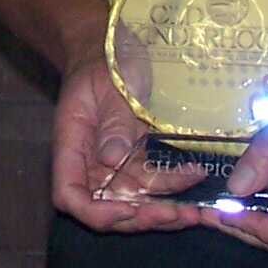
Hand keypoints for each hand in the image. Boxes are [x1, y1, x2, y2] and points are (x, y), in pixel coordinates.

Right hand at [49, 46, 209, 234]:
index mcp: (72, 146)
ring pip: (136, 202)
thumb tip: (112, 157)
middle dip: (141, 218)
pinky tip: (198, 181)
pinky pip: (155, 183)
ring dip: (165, 210)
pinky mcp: (139, 159)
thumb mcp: (108, 83)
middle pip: (107, 208)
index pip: (70, 195)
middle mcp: (92, 163)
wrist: (118, 48)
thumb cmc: (107, 61)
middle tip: (176, 215)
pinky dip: (175, 189)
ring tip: (195, 210)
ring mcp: (117, 164)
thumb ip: (111, 119)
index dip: (95, 213)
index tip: (128, 210)